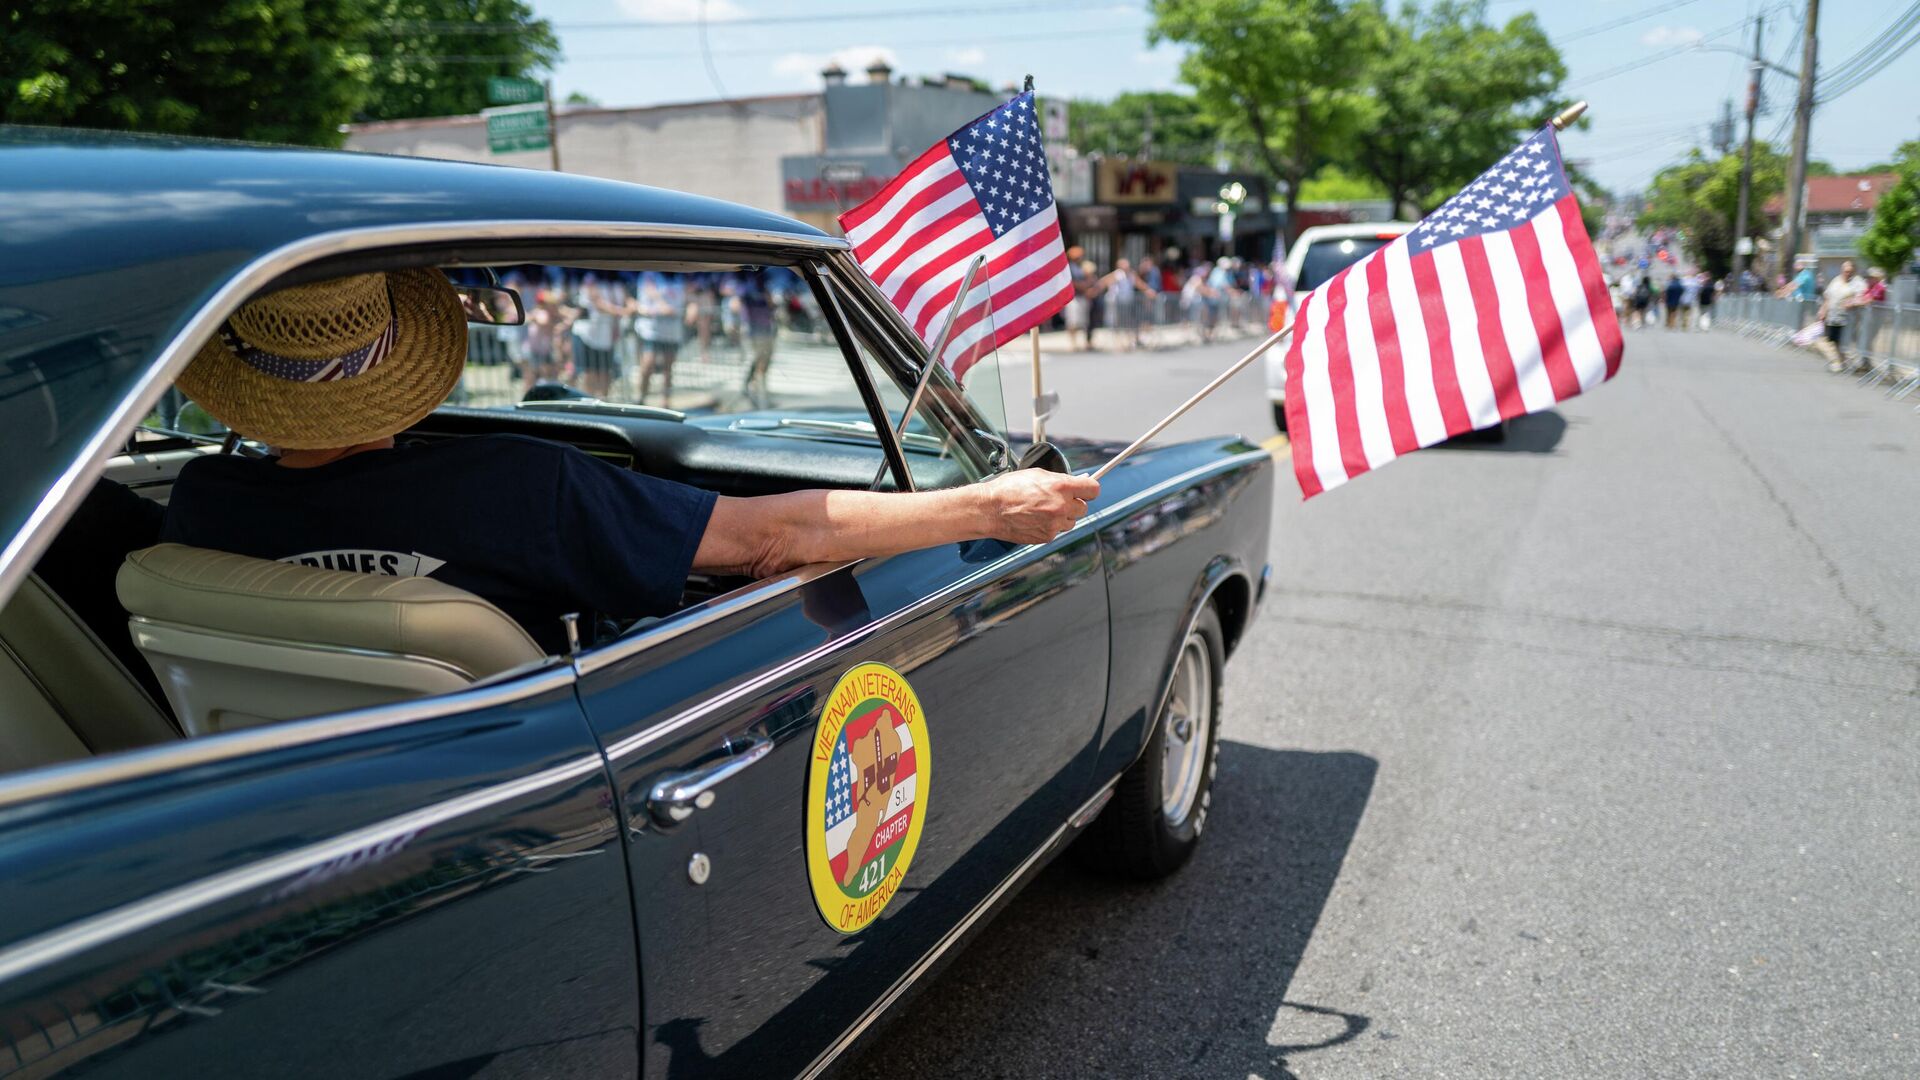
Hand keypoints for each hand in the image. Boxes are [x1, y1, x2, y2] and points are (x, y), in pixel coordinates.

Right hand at [979, 469, 1100, 543]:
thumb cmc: (1008, 489)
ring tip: (1043, 510)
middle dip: (1073, 504)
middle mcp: (1061, 507)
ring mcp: (1055, 524)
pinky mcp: (1047, 537)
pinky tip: (1036, 519)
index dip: (1089, 489)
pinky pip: (1057, 531)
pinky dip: (1050, 526)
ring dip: (1062, 516)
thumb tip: (1074, 483)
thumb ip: (1059, 480)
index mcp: (1061, 487)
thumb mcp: (1037, 475)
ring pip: (1071, 522)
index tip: (1086, 490)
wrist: (990, 509)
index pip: (1093, 489)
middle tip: (1059, 500)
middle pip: (1083, 508)